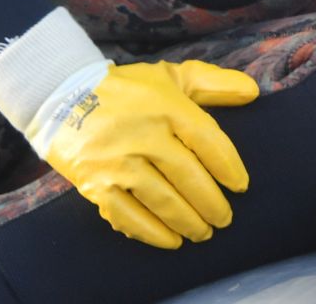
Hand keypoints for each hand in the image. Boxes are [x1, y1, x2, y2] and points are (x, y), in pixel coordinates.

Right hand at [41, 60, 258, 248]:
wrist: (62, 96)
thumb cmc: (127, 89)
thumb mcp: (172, 76)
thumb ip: (214, 83)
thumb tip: (253, 93)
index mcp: (168, 108)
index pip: (208, 141)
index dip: (229, 167)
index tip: (241, 186)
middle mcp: (144, 136)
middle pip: (187, 176)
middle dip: (210, 203)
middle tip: (225, 219)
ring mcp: (118, 162)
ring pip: (161, 200)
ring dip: (186, 221)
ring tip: (203, 232)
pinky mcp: (95, 184)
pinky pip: (127, 215)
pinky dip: (151, 232)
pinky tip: (170, 240)